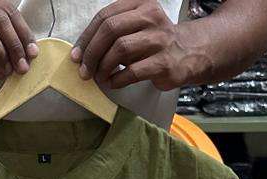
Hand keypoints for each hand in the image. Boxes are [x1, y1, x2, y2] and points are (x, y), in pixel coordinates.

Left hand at [72, 0, 208, 90]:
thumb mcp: (137, 27)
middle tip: (84, 71)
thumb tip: (83, 53)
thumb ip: (114, 33)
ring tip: (100, 77)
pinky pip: (133, 71)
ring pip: (121, 49)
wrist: (190, 53)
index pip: (105, 16)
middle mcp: (150, 17)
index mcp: (140, 5)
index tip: (76, 56)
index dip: (87, 37)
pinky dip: (118, 79)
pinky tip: (113, 83)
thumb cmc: (155, 43)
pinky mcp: (164, 63)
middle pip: (111, 30)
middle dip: (92, 52)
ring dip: (104, 66)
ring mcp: (159, 39)